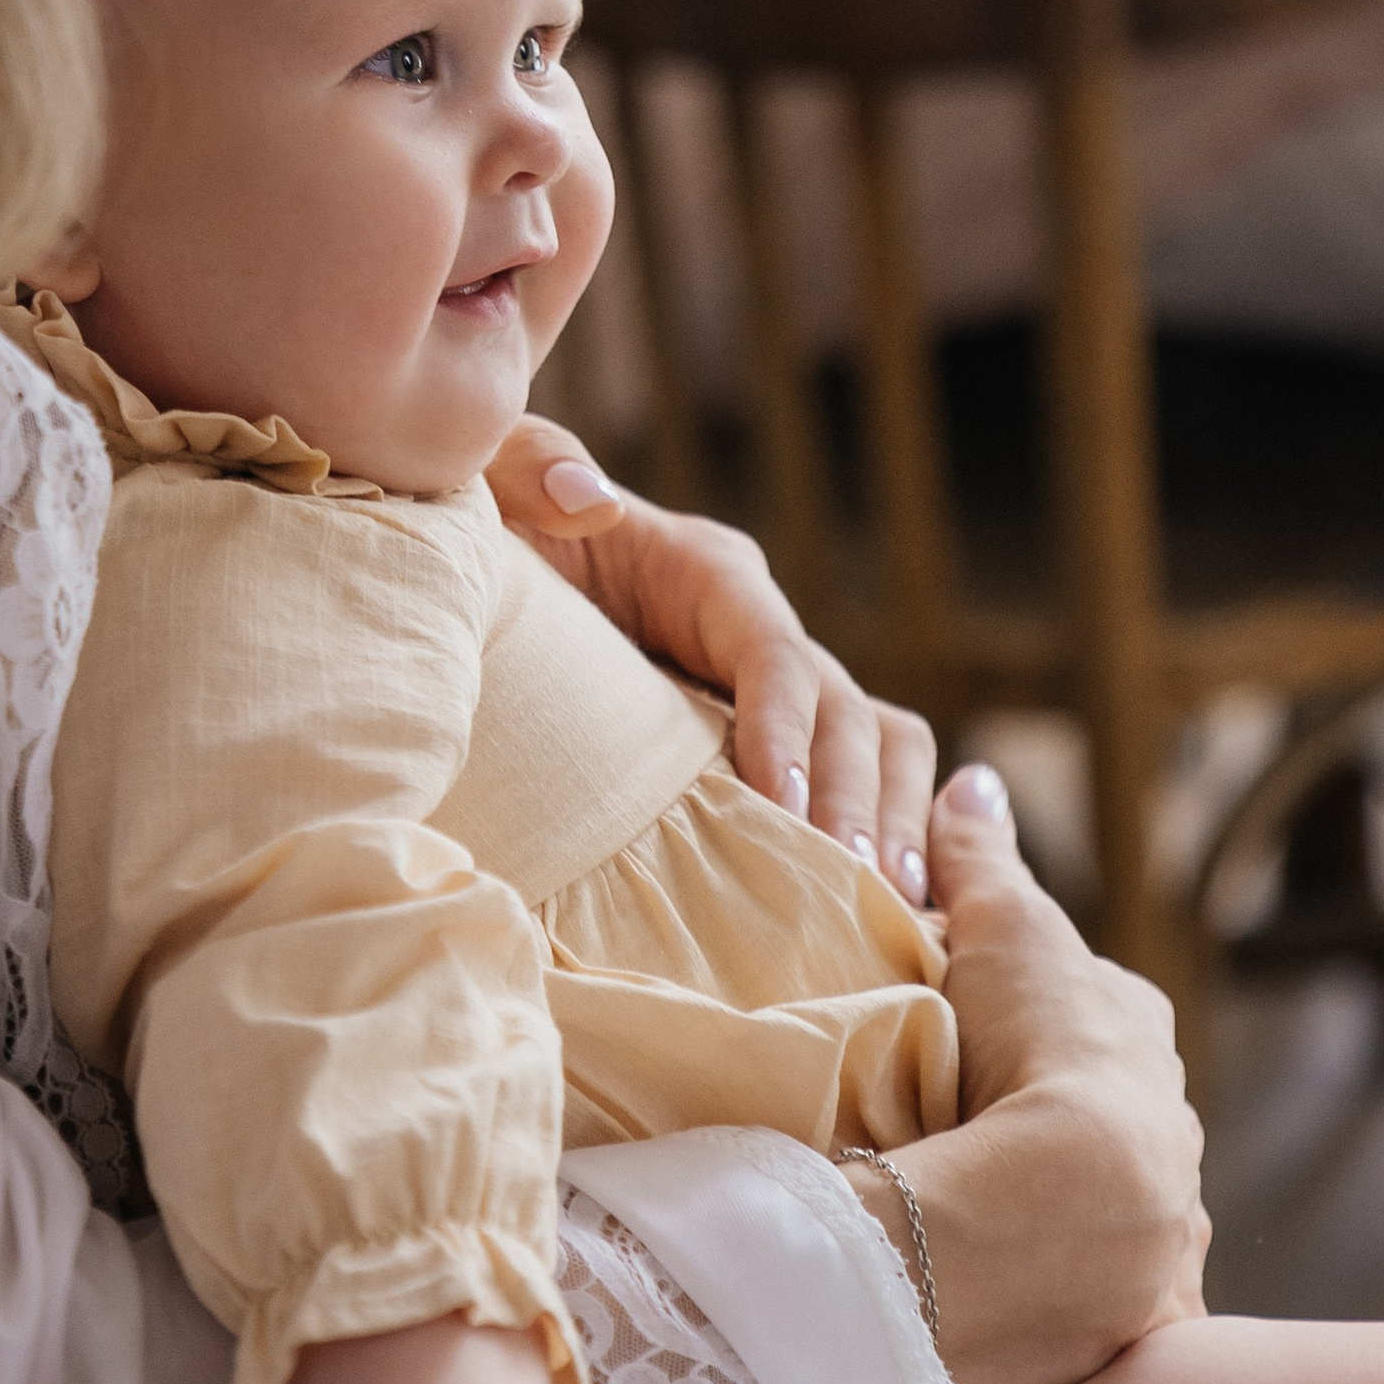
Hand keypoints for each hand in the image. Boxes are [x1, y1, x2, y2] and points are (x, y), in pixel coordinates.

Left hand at [486, 416, 934, 898]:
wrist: (492, 595)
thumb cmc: (494, 546)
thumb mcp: (492, 493)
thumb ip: (528, 471)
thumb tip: (589, 501)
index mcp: (708, 573)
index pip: (775, 651)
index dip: (786, 725)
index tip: (780, 803)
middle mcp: (761, 631)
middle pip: (846, 711)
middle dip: (853, 796)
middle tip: (849, 881)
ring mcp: (778, 692)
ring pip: (879, 745)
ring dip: (891, 821)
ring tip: (887, 907)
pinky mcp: (774, 743)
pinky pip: (858, 781)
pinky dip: (887, 834)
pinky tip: (888, 912)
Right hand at [882, 765, 1209, 1383]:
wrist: (1071, 1199)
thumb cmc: (1040, 1044)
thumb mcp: (1000, 926)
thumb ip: (982, 858)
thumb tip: (973, 782)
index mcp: (1139, 1039)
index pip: (1102, 1013)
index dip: (1050, 1011)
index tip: (994, 1023)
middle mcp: (1172, 1131)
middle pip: (1112, 1114)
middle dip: (1065, 1121)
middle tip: (981, 1132)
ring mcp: (1164, 1229)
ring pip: (1117, 1211)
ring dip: (1073, 1220)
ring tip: (989, 1230)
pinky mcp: (1144, 1315)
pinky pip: (1112, 1304)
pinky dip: (1080, 1301)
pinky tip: (1033, 1311)